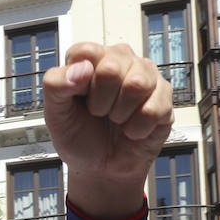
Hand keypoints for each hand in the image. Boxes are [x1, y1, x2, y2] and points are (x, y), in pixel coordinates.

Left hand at [43, 42, 172, 216]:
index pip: (85, 51)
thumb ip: (56, 85)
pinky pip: (153, 109)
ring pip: (137, 84)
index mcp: (91, 59)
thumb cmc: (79, 137)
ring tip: (116, 119)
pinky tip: (131, 129)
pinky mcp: (164, 97)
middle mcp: (120, 60)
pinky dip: (136, 129)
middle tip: (99, 112)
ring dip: (120, 114)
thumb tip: (81, 69)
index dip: (80, 81)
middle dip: (100, 102)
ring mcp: (145, 76)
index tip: (79, 98)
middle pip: (111, 69)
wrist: (101, 168)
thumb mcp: (55, 114)